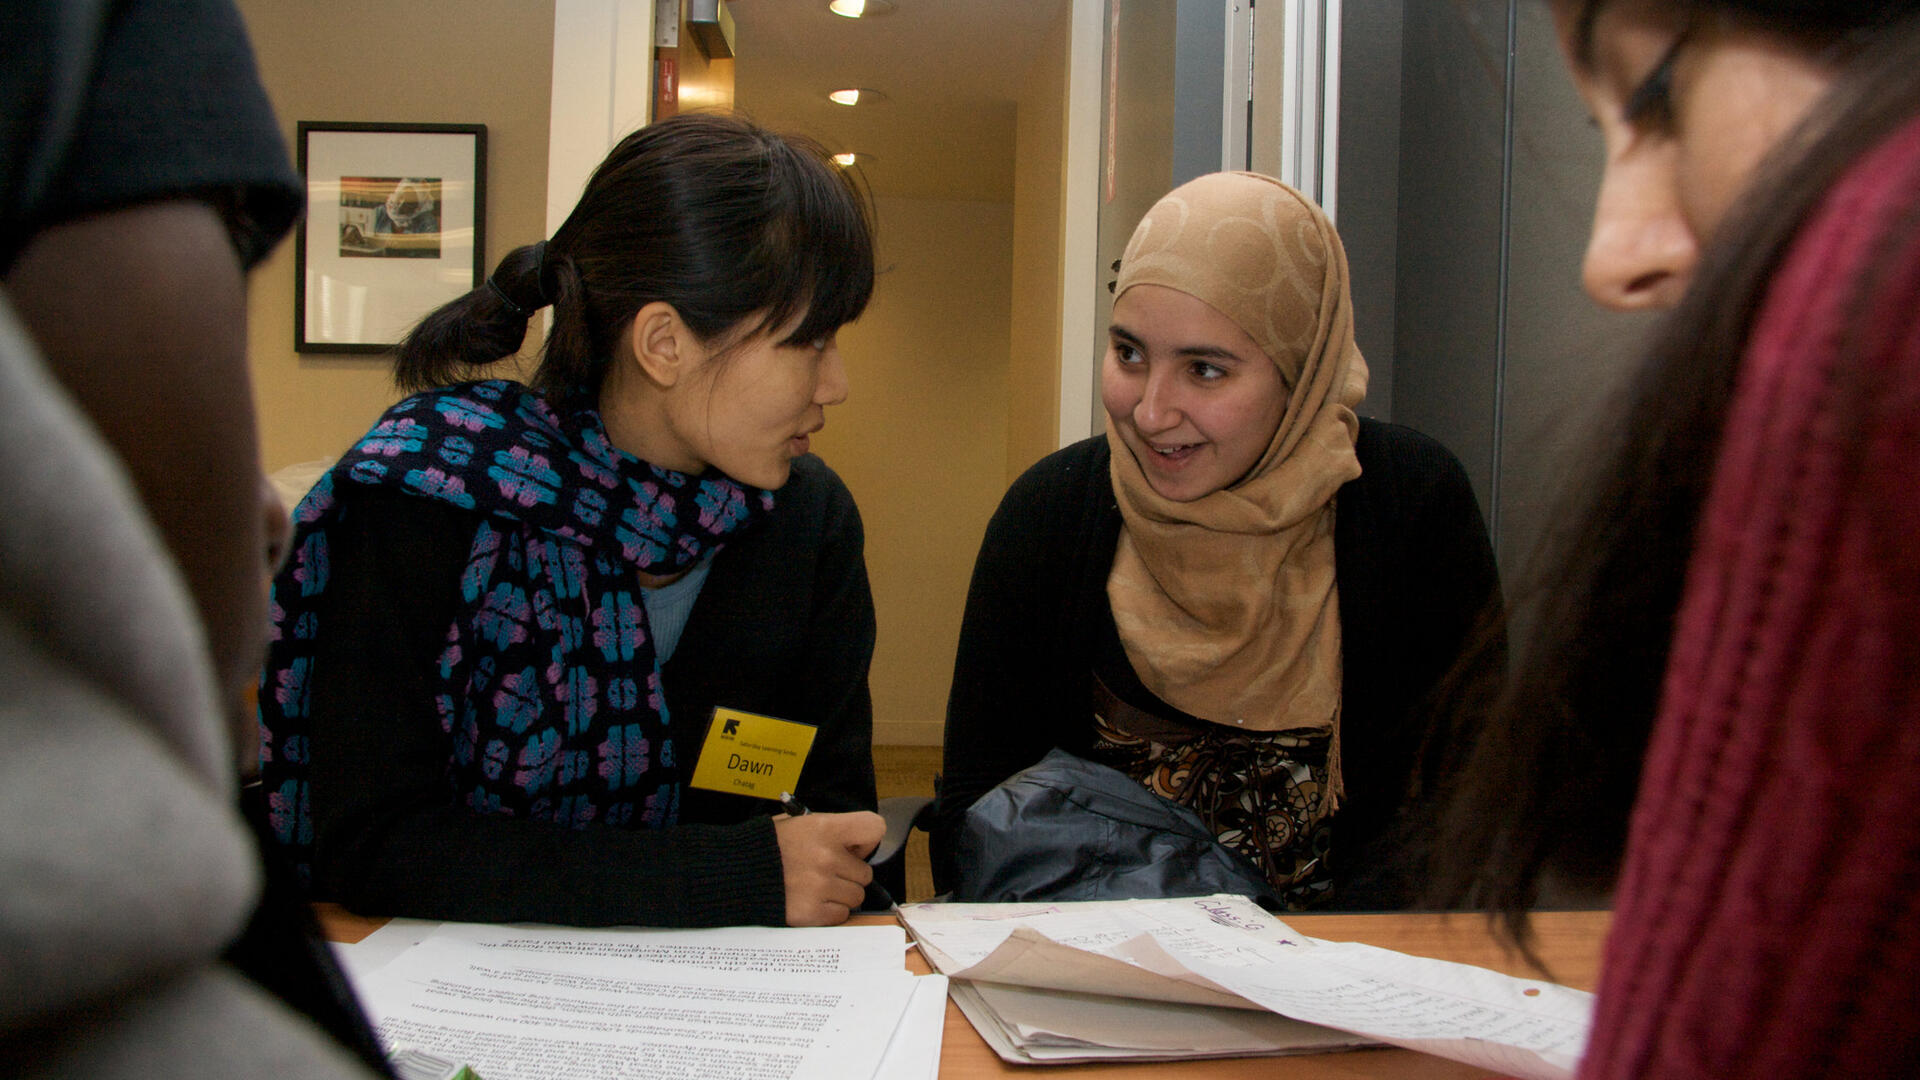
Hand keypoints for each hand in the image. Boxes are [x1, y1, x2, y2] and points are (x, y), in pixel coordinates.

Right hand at [773, 810, 883, 925]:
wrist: (734, 873)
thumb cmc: (766, 847)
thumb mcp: (796, 823)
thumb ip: (830, 830)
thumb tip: (856, 845)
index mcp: (824, 828)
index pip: (873, 828)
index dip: (867, 840)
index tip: (854, 847)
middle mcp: (826, 857)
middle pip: (865, 872)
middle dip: (849, 873)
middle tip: (826, 871)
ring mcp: (820, 887)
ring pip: (855, 896)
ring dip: (840, 894)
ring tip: (815, 886)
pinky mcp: (812, 913)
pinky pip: (841, 915)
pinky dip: (829, 911)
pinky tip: (810, 900)